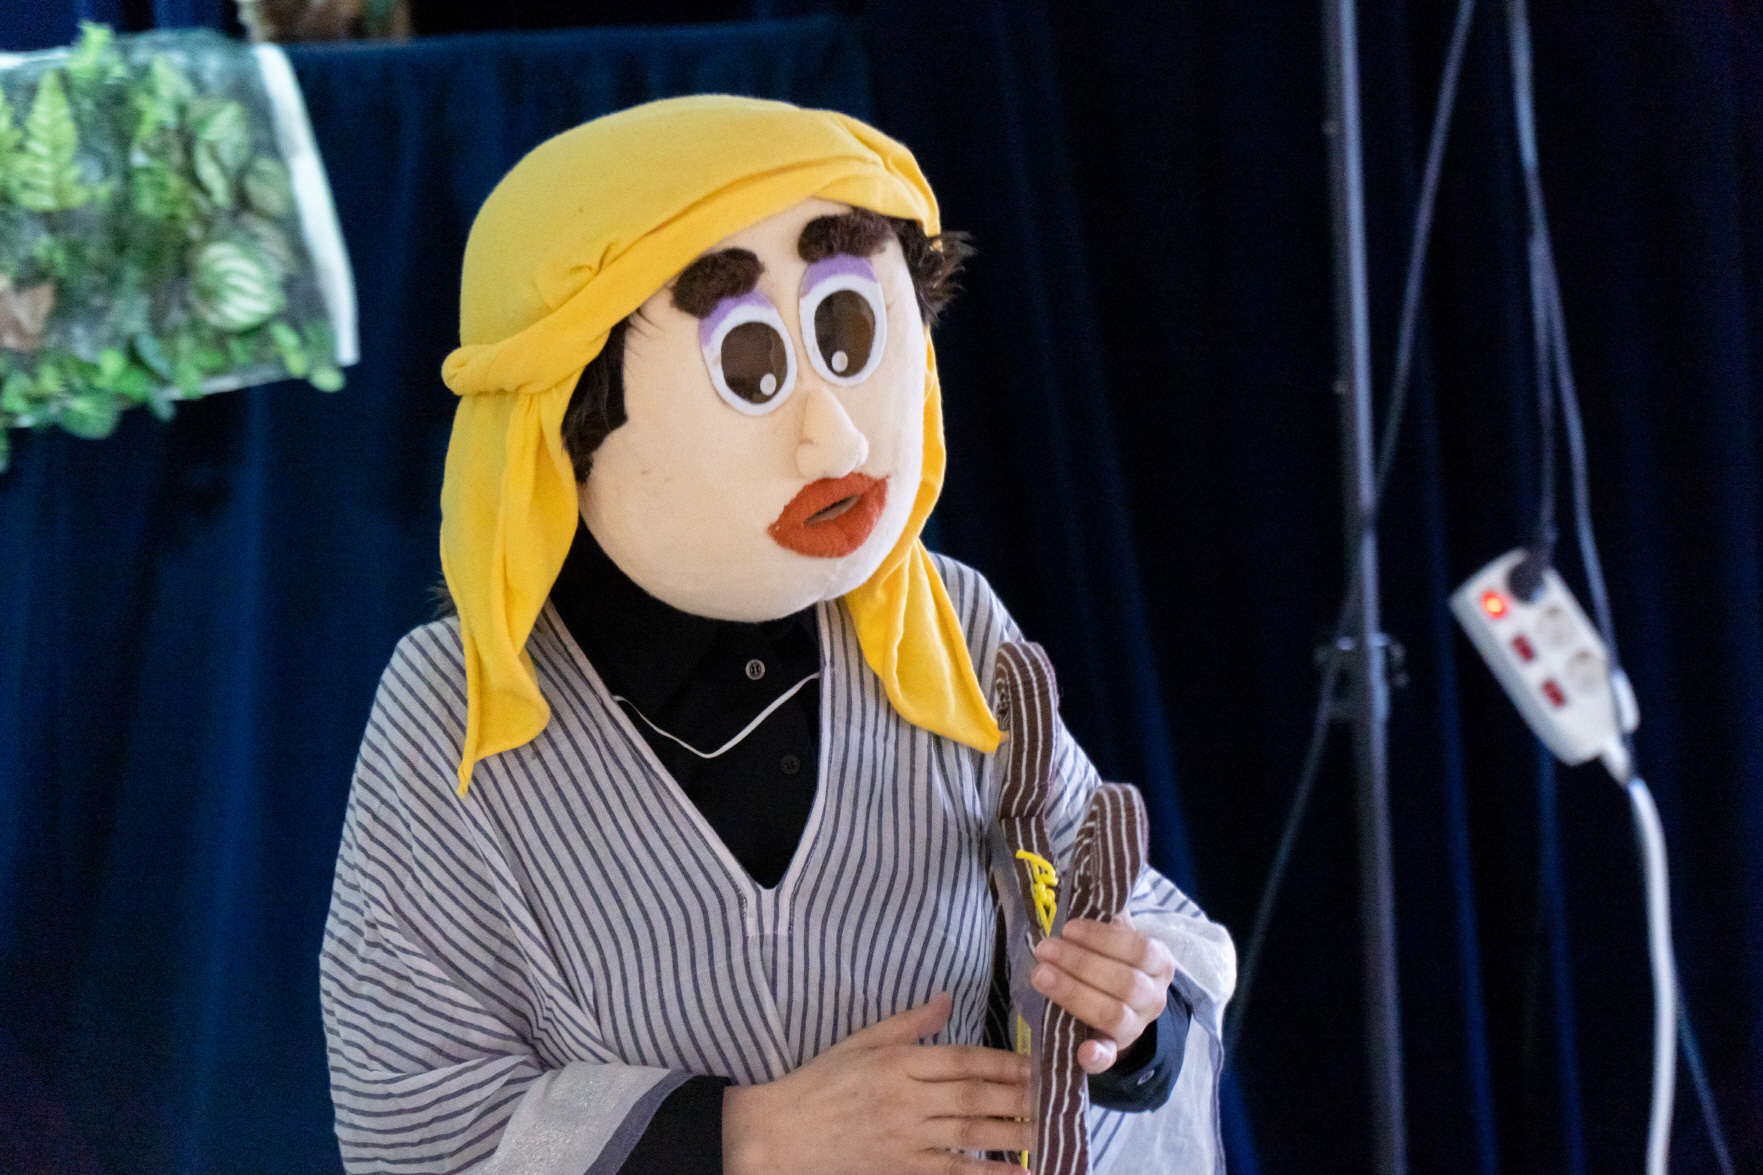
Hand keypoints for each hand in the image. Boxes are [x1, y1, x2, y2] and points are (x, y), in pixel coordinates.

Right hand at [722, 991, 1033, 1174]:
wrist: (779, 1136)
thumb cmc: (819, 1084)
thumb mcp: (861, 1042)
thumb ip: (909, 1023)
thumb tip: (947, 998)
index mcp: (896, 1062)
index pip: (961, 1060)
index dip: (1002, 1062)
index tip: (1035, 1063)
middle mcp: (905, 1100)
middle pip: (974, 1097)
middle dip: (1020, 1096)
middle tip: (1057, 1095)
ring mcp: (905, 1139)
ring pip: (971, 1135)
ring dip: (1015, 1132)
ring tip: (1050, 1129)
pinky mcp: (902, 1170)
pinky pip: (954, 1173)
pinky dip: (990, 1174)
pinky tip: (1021, 1172)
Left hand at [1030, 914, 1175, 1072]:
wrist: (1122, 1006)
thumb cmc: (1111, 961)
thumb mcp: (1117, 939)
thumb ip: (1108, 921)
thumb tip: (1087, 898)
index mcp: (1158, 962)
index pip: (1138, 948)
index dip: (1102, 938)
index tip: (1068, 928)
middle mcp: (1154, 996)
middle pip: (1124, 982)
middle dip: (1080, 964)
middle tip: (1044, 949)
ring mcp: (1136, 1027)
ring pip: (1113, 1015)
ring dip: (1074, 994)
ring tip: (1040, 975)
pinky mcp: (1115, 1050)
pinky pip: (1109, 1057)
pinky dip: (1097, 1056)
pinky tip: (1082, 1050)